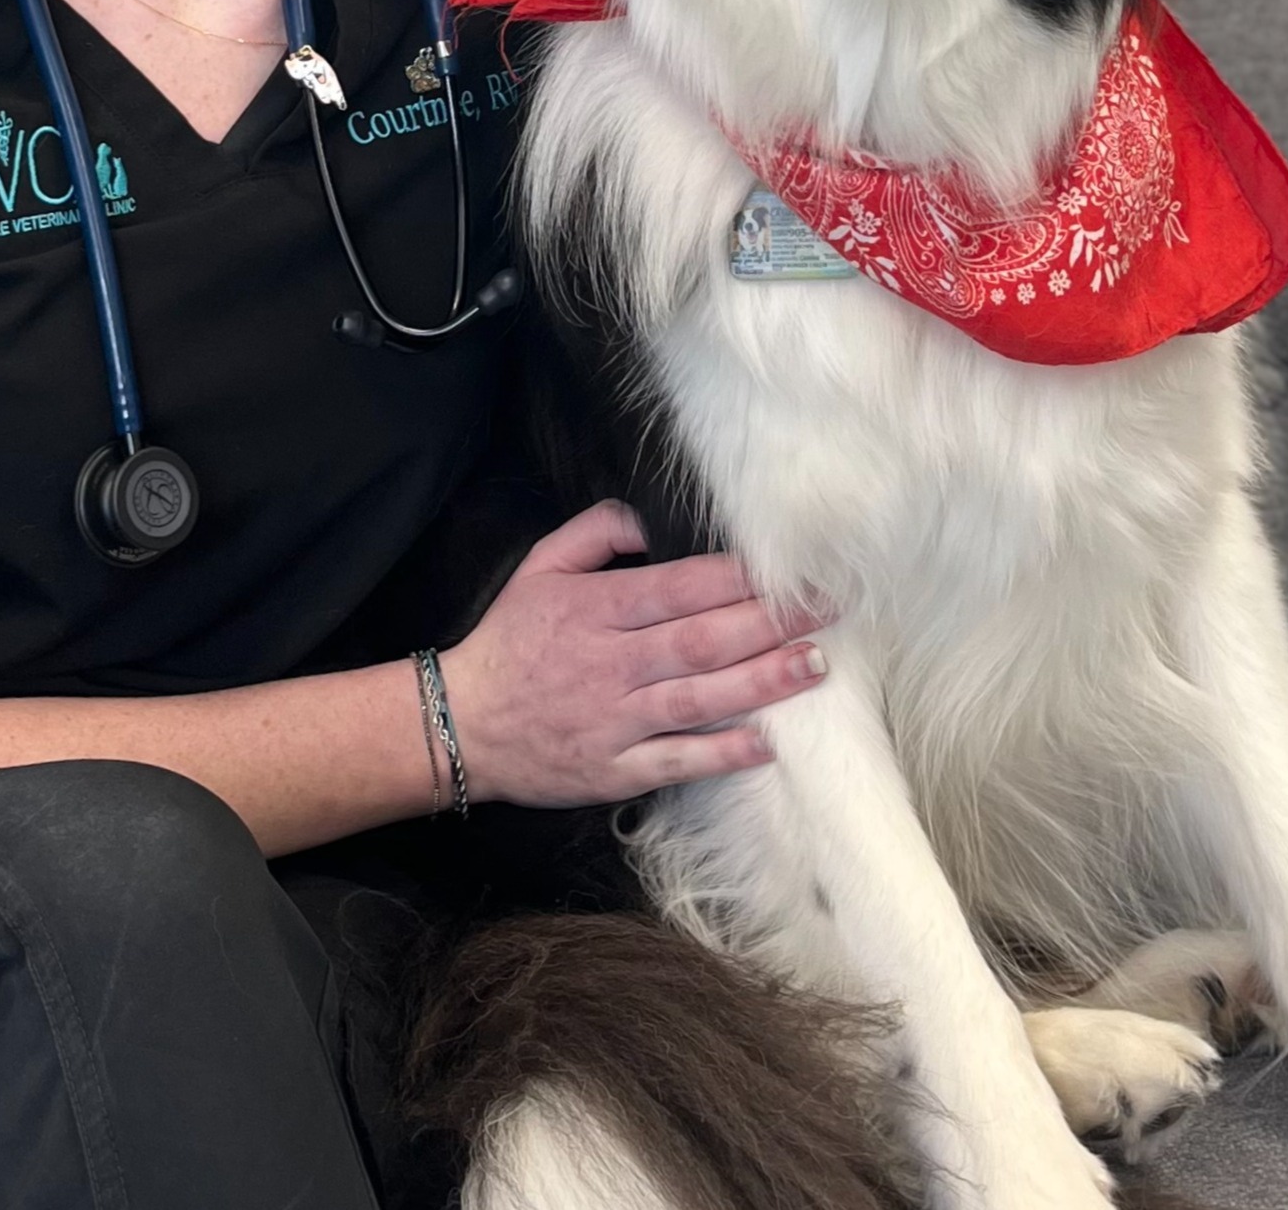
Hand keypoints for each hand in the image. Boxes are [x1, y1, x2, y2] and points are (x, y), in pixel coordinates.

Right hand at [437, 499, 830, 808]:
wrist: (460, 723)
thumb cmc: (509, 640)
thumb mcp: (539, 566)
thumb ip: (595, 532)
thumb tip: (650, 519)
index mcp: (597, 608)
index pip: (680, 588)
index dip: (738, 580)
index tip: (788, 570)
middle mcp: (613, 662)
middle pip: (704, 639)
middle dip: (771, 622)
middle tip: (827, 610)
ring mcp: (616, 719)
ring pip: (700, 698)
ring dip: (762, 681)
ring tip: (813, 665)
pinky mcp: (615, 769)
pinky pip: (677, 761)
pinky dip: (721, 753)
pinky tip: (766, 742)